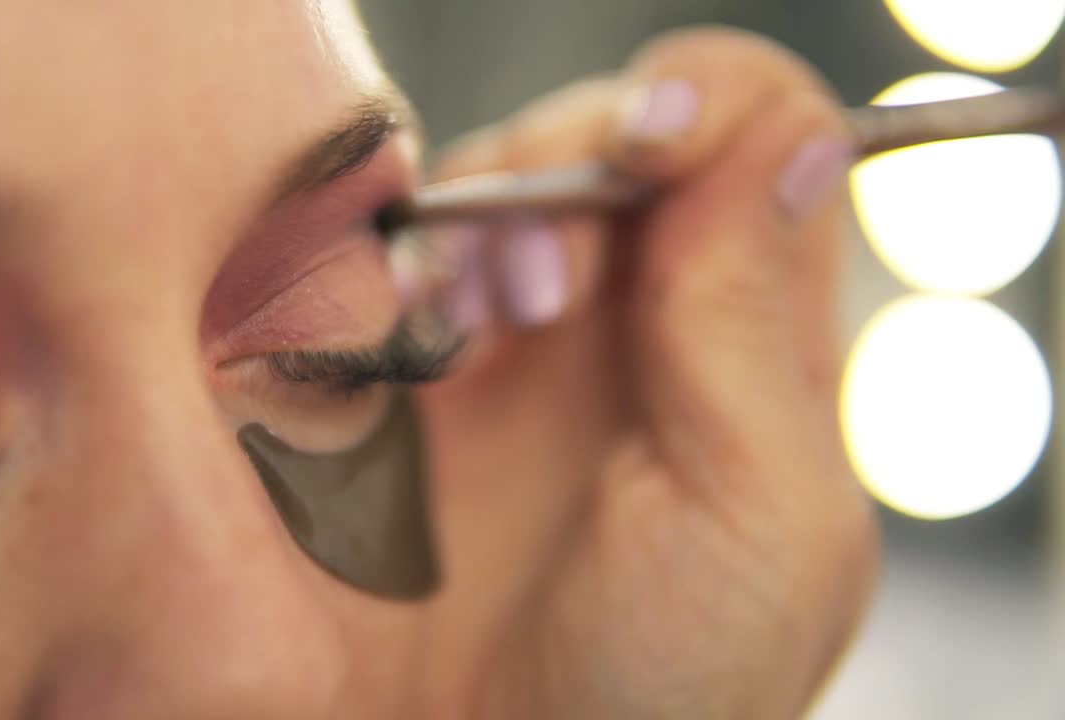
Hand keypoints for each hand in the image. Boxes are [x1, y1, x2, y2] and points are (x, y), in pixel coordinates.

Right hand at [414, 26, 879, 717]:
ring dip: (490, 213)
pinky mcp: (430, 370)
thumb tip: (793, 141)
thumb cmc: (667, 691)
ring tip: (479, 323)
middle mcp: (648, 317)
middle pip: (621, 133)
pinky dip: (410, 258)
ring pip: (512, 177)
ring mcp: (531, 339)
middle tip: (544, 289)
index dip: (707, 105)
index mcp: (758, 342)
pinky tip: (419, 328)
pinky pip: (417, 252)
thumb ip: (755, 329)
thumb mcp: (760, 520)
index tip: (647, 147)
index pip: (760, 135)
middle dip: (574, 161)